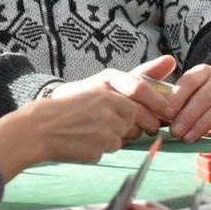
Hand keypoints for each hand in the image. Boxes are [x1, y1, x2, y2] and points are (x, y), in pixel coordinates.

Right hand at [0, 90, 137, 178]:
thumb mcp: (86, 97)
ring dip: (103, 143)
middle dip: (116, 131)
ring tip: (81, 136)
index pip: (132, 110)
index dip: (124, 117)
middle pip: (128, 128)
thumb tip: (126, 117)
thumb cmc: (57, 112)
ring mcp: (104, 135)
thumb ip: (108, 105)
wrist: (36, 129)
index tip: (114, 120)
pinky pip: (101, 155)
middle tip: (94, 130)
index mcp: (106, 97)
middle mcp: (109, 115)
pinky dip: (91, 153)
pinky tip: (75, 146)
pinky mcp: (97, 152)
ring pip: (116, 143)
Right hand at [51, 54, 178, 136]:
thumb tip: (171, 60)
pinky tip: (88, 142)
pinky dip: (105, 148)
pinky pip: (114, 150)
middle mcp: (109, 101)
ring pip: (129, 136)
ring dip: (121, 137)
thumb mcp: (100, 85)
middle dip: (146, 126)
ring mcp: (106, 125)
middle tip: (145, 129)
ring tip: (96, 130)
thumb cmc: (71, 105)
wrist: (39, 127)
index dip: (159, 103)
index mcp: (108, 82)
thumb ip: (134, 78)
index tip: (168, 112)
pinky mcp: (101, 146)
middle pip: (141, 118)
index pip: (142, 90)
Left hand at [167, 66, 210, 141]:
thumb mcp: (195, 92)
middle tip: (175, 132)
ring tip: (188, 138)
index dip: (177, 98)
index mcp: (205, 72)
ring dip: (201, 125)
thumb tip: (160, 117)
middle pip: (204, 97)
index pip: (189, 82)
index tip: (166, 115)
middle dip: (188, 116)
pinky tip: (209, 136)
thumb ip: (180, 101)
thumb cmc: (210, 98)